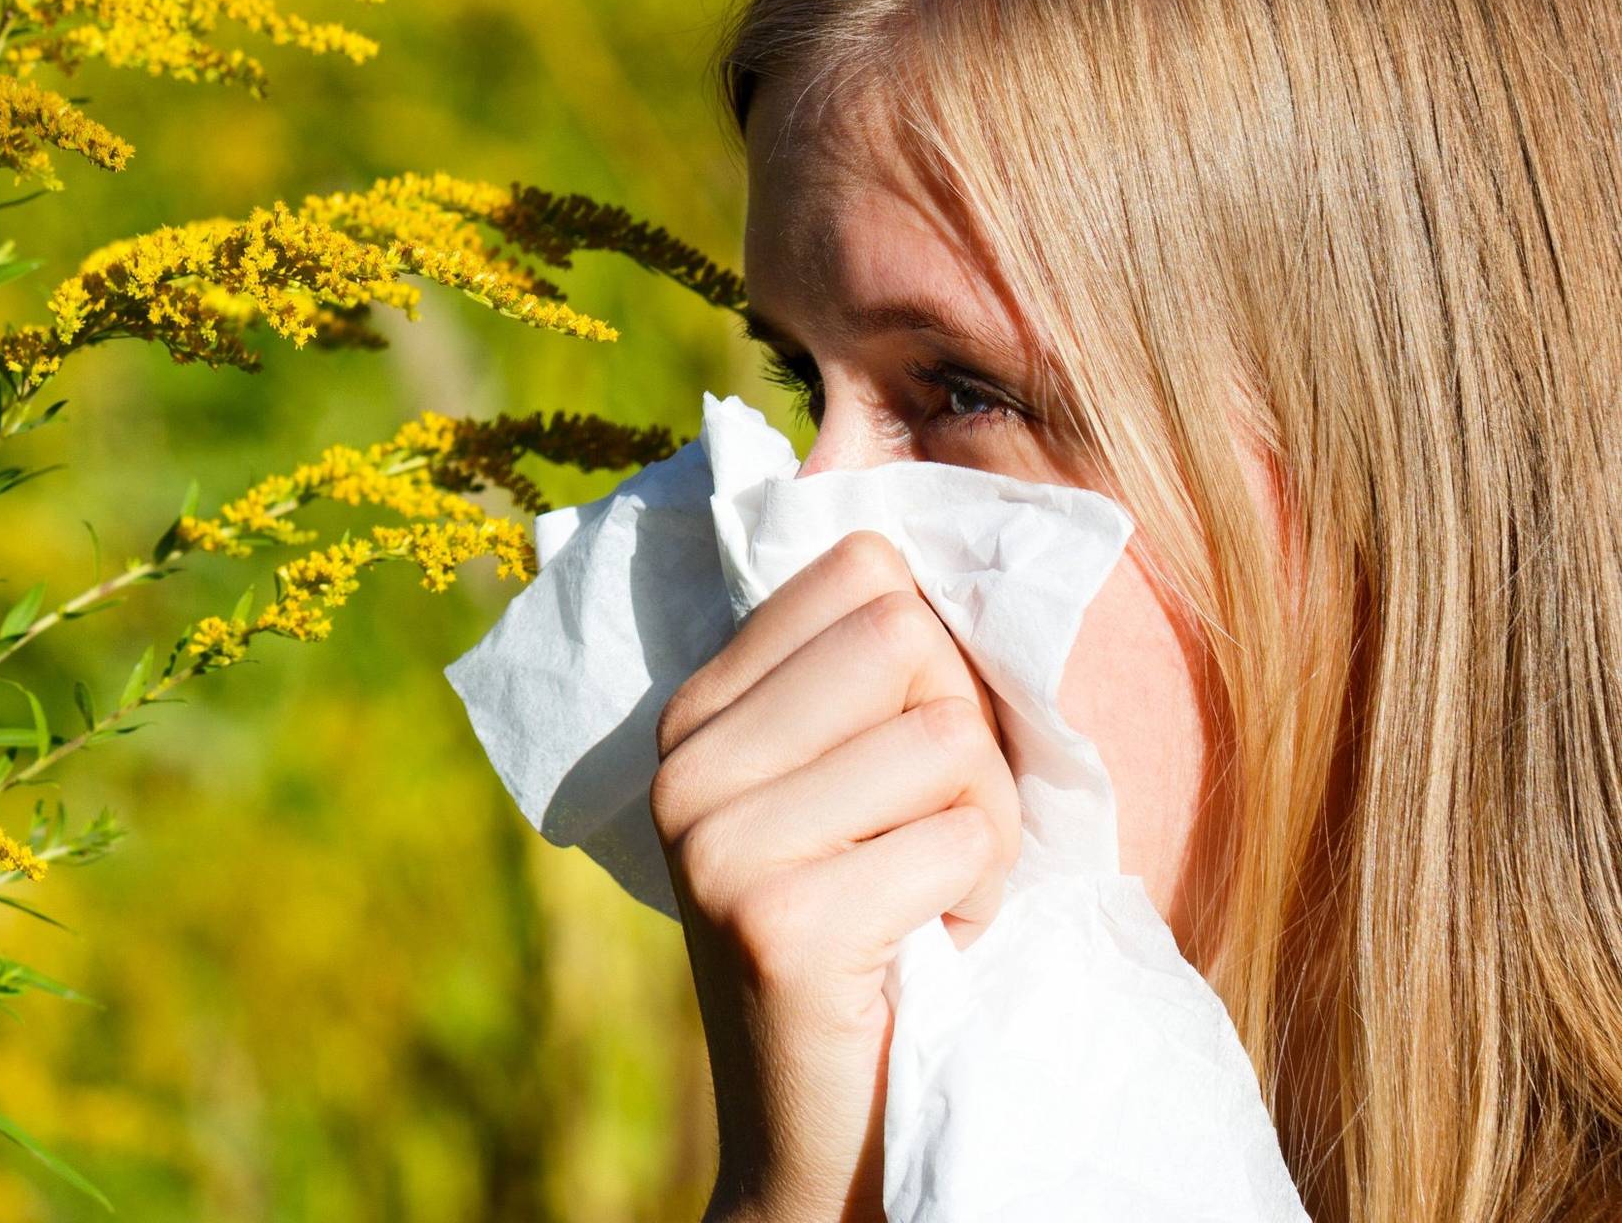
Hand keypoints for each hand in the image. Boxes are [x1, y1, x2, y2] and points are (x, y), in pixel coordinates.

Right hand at [652, 531, 1022, 1221]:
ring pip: (948, 741)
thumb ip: (873, 676)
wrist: (825, 1137)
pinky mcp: (776, 921)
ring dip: (978, 835)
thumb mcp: (855, 788)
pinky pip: (958, 841)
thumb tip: (955, 526)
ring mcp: (716, 842)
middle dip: (966, 747)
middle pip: (909, 640)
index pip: (862, 570)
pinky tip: (918, 952)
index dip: (932, 661)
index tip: (900, 767)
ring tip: (919, 902)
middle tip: (922, 844)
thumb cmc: (881, 941)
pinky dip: (974, 904)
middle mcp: (685, 766)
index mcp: (697, 713)